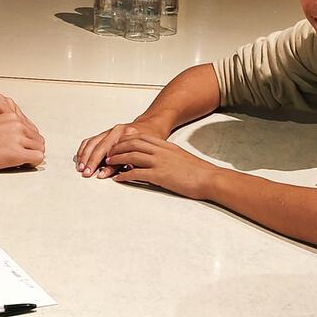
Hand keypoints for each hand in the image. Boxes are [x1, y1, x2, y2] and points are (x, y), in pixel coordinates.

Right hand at [0, 110, 44, 169]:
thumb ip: (6, 129)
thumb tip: (16, 140)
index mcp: (11, 116)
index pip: (32, 129)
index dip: (29, 141)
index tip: (23, 148)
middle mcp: (17, 125)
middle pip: (38, 139)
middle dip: (33, 149)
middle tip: (24, 157)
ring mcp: (18, 138)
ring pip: (40, 148)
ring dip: (33, 156)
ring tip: (22, 161)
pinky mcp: (16, 153)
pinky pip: (37, 157)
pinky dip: (33, 163)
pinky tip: (23, 165)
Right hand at [74, 118, 169, 177]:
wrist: (150, 126)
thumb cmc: (148, 141)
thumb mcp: (141, 154)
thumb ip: (123, 164)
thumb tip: (104, 174)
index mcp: (127, 135)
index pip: (111, 151)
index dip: (103, 164)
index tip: (96, 174)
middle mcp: (117, 130)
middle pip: (99, 146)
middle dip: (90, 161)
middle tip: (85, 172)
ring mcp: (110, 130)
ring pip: (92, 142)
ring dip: (85, 155)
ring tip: (80, 167)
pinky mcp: (105, 132)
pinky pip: (91, 140)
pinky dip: (84, 149)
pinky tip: (81, 157)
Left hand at [103, 131, 220, 199]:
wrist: (209, 178)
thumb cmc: (198, 171)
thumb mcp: (180, 157)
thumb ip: (168, 156)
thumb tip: (158, 160)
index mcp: (165, 146)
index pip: (141, 138)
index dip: (126, 140)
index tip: (117, 145)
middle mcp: (161, 151)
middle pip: (133, 143)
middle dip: (117, 147)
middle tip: (108, 154)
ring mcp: (159, 162)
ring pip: (131, 156)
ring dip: (117, 159)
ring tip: (108, 164)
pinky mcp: (159, 175)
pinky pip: (136, 173)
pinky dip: (124, 175)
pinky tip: (118, 178)